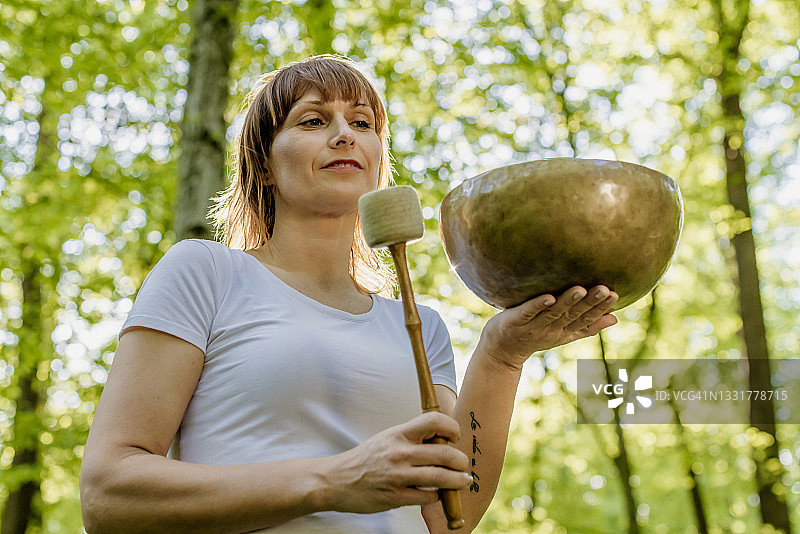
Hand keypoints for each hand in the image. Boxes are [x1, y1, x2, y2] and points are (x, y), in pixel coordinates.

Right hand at [326, 412, 471, 513]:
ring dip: (458, 481)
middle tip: (463, 465)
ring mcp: (398, 476)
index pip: (434, 421)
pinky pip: (427, 497)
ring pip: (441, 478)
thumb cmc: (367, 458)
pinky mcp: (395, 497)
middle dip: (461, 461)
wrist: (336, 480)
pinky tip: (437, 494)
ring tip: (464, 481)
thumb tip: (444, 439)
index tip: (454, 437)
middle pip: (445, 453)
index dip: (451, 427)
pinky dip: (438, 496)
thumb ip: (413, 437)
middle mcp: (400, 453)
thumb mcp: (388, 438)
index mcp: (399, 434)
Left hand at [477, 285, 617, 369]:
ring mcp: (533, 326)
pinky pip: (528, 312)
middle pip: (572, 315)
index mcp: (564, 331)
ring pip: (553, 313)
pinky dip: (538, 305)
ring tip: (581, 289)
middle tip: (606, 289)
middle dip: (590, 303)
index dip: (600, 308)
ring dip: (567, 302)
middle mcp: (551, 329)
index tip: (615, 294)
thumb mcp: (564, 334)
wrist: (501, 349)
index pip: (585, 319)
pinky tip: (549, 297)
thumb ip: (588, 326)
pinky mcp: (516, 320)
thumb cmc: (535, 335)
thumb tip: (615, 318)